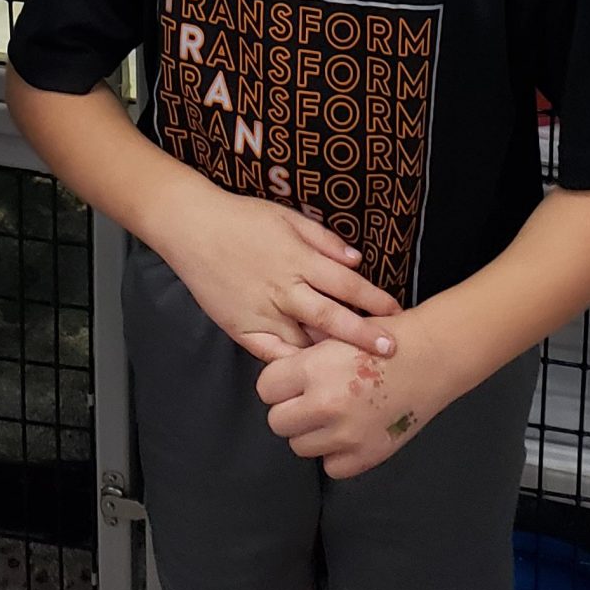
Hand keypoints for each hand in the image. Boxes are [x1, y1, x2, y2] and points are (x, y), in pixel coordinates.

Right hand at [155, 182, 401, 365]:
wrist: (192, 227)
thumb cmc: (242, 217)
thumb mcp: (286, 216)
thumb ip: (323, 239)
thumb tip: (356, 259)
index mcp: (298, 259)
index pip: (346, 284)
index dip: (374, 299)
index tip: (396, 313)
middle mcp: (284, 289)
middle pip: (331, 317)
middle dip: (363, 335)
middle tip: (390, 350)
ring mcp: (262, 311)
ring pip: (303, 341)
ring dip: (330, 354)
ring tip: (356, 368)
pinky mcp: (242, 328)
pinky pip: (271, 354)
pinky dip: (292, 364)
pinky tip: (310, 373)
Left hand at [256, 297, 480, 477]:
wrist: (430, 358)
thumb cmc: (384, 340)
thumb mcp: (336, 334)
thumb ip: (302, 355)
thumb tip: (275, 372)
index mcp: (313, 369)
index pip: (265, 389)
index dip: (278, 383)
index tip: (291, 381)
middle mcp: (325, 405)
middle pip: (277, 422)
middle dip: (290, 410)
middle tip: (309, 399)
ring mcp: (346, 435)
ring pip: (300, 446)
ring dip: (311, 433)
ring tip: (332, 414)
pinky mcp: (366, 456)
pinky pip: (331, 466)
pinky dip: (336, 453)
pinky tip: (350, 431)